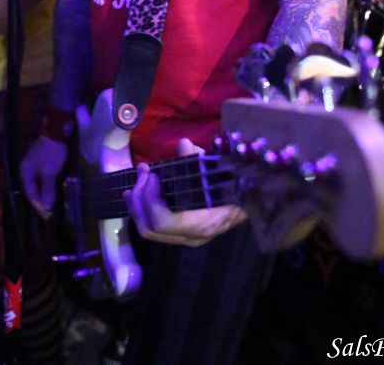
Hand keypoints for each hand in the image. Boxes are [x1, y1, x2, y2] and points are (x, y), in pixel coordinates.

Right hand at [20, 135, 67, 218]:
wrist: (57, 129)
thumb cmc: (52, 152)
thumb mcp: (50, 172)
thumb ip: (47, 189)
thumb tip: (46, 207)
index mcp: (25, 172)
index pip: (31, 194)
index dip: (39, 206)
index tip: (47, 216)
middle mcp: (26, 169)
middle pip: (32, 189)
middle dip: (40, 201)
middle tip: (49, 213)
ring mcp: (33, 164)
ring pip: (38, 184)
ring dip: (44, 193)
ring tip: (51, 204)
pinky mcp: (41, 160)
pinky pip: (43, 177)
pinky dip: (47, 185)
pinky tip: (52, 189)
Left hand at [124, 138, 246, 246]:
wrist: (249, 202)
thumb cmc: (233, 183)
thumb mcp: (218, 168)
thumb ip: (198, 158)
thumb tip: (183, 145)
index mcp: (202, 223)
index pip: (163, 221)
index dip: (151, 198)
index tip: (154, 174)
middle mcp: (191, 236)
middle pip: (150, 228)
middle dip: (140, 198)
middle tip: (143, 172)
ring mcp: (185, 238)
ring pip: (148, 230)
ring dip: (137, 204)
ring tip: (134, 182)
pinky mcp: (180, 234)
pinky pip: (154, 228)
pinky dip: (143, 210)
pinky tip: (138, 193)